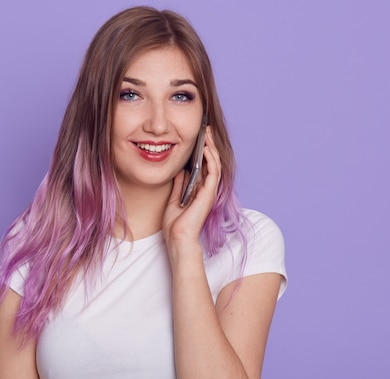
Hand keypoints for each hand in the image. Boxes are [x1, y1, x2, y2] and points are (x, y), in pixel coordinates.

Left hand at [162, 127, 221, 245]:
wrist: (177, 238)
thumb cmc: (175, 224)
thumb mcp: (174, 198)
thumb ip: (179, 184)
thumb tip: (180, 170)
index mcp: (199, 190)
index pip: (204, 166)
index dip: (203, 150)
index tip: (199, 136)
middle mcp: (206, 190)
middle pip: (211, 162)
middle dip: (209, 145)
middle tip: (205, 129)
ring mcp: (209, 192)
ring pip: (215, 165)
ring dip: (212, 148)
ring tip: (207, 134)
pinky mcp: (208, 194)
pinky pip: (213, 173)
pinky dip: (211, 160)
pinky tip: (206, 149)